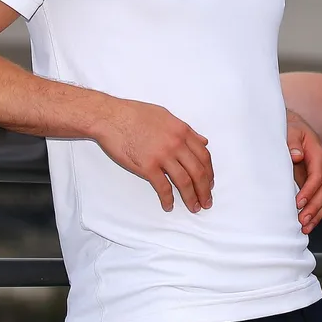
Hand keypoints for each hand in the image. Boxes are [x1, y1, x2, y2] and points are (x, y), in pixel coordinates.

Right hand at [95, 99, 213, 213]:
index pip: (204, 156)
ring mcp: (162, 156)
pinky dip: (168, 199)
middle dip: (204, 189)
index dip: (209, 172)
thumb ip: (186, 130)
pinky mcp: (147, 166)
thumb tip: (202, 141)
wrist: (111, 117)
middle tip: (206, 201)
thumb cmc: (135, 114)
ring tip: (194, 207)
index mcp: (182, 131)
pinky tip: (169, 205)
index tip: (209, 183)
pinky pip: (163, 187)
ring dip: (191, 197)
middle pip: (198, 171)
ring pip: (184, 181)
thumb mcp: (166, 116)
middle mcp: (176, 143)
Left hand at [287, 110, 321, 234]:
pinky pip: (320, 200)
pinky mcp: (315, 183)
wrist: (293, 127)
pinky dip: (315, 213)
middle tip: (302, 221)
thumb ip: (292, 142)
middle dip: (314, 208)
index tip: (298, 203)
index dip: (309, 191)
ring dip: (316, 214)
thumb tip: (296, 156)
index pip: (318, 177)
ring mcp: (321, 176)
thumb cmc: (291, 129)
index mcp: (318, 153)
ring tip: (304, 228)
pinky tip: (307, 224)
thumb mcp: (291, 130)